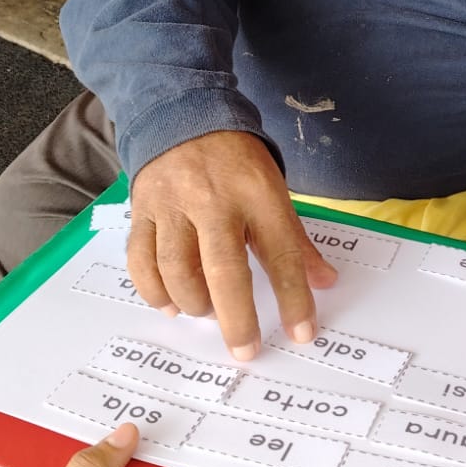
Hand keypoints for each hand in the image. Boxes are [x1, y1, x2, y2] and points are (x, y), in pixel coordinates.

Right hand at [128, 131, 336, 360]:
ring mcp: (173, 206)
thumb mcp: (274, 191)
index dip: (293, 297)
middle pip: (224, 268)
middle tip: (245, 349)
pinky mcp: (142, 210)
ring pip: (176, 268)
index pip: (281, 252)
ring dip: (194, 302)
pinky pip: (141, 261)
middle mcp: (213, 200)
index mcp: (257, 194)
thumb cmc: (235, 163)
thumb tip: (324, 282)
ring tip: (207, 311)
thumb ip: (295, 240)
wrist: (183, 116)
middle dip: (237, 317)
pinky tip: (172, 303)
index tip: (301, 332)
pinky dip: (155, 291)